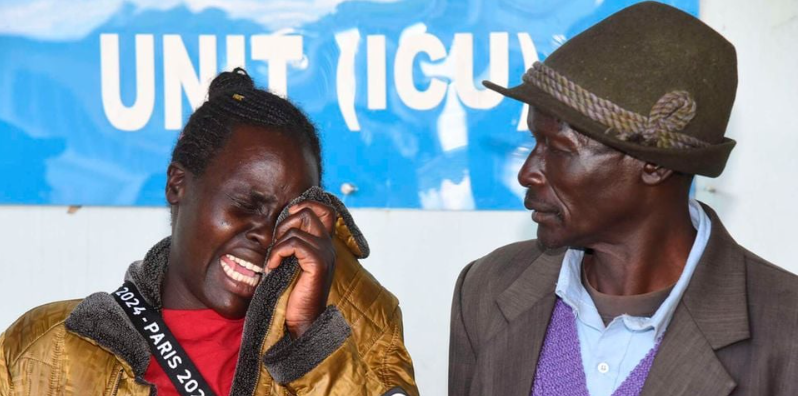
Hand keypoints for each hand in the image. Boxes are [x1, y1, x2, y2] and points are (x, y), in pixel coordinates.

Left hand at [266, 201, 336, 338]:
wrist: (302, 321)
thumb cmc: (293, 294)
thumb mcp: (292, 264)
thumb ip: (292, 245)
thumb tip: (279, 226)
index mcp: (324, 245)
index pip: (326, 210)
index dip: (306, 205)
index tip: (289, 220)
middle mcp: (328, 246)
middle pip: (309, 212)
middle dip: (286, 223)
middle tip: (277, 245)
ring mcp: (325, 254)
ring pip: (297, 229)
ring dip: (278, 243)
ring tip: (274, 260)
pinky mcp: (318, 263)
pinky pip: (294, 244)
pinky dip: (278, 252)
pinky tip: (273, 267)